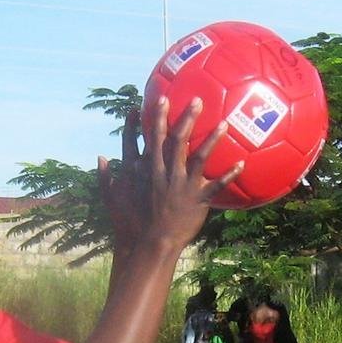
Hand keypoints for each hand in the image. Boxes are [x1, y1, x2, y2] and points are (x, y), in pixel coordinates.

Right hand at [97, 100, 242, 251]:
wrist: (149, 244)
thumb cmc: (131, 224)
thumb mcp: (112, 198)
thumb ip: (105, 176)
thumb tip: (99, 157)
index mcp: (148, 169)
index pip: (151, 137)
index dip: (155, 117)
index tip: (160, 99)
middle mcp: (167, 173)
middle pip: (178, 139)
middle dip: (187, 118)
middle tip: (197, 100)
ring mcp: (183, 185)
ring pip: (200, 156)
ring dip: (213, 139)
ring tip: (225, 123)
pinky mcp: (198, 199)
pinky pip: (217, 185)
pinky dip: (229, 175)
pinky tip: (242, 163)